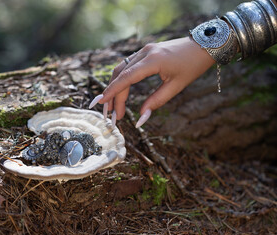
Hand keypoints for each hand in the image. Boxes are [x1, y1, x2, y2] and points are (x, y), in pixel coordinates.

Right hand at [89, 36, 214, 127]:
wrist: (203, 45)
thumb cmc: (192, 66)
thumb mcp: (176, 87)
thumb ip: (156, 102)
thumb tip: (141, 119)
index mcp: (153, 61)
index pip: (126, 78)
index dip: (112, 91)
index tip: (101, 103)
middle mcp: (145, 52)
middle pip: (121, 75)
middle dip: (114, 95)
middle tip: (113, 115)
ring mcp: (144, 50)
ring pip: (121, 69)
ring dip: (115, 87)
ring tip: (113, 106)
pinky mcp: (145, 51)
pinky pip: (127, 65)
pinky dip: (121, 79)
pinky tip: (119, 91)